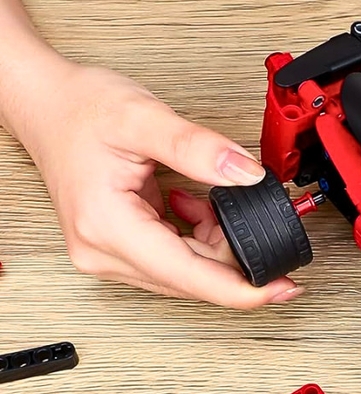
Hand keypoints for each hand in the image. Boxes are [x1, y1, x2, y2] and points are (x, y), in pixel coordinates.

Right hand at [17, 59, 303, 307]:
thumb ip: (198, 147)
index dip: (241, 289)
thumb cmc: (79, 108)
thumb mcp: (143, 116)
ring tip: (212, 203)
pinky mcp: (119, 250)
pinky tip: (197, 210)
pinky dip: (199, 241)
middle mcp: (104, 252)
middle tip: (255, 220)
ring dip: (215, 246)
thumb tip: (247, 174)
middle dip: (234, 256)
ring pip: (187, 274)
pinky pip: (176, 262)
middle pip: (192, 280)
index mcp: (107, 228)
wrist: (46, 104)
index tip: (282, 289)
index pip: (188, 277)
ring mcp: (109, 255)